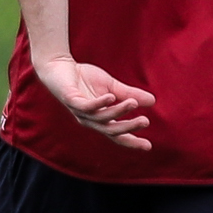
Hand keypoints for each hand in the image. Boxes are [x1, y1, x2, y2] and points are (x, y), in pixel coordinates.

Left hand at [35, 54, 154, 148]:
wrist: (59, 66)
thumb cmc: (84, 78)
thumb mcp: (111, 87)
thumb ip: (129, 94)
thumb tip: (153, 101)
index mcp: (100, 119)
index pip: (117, 134)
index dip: (131, 141)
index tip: (148, 146)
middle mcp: (90, 120)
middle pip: (110, 130)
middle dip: (128, 128)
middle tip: (145, 121)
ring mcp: (80, 111)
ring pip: (101, 118)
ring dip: (118, 111)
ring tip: (133, 103)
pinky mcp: (71, 100)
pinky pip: (86, 106)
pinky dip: (99, 103)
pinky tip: (111, 97)